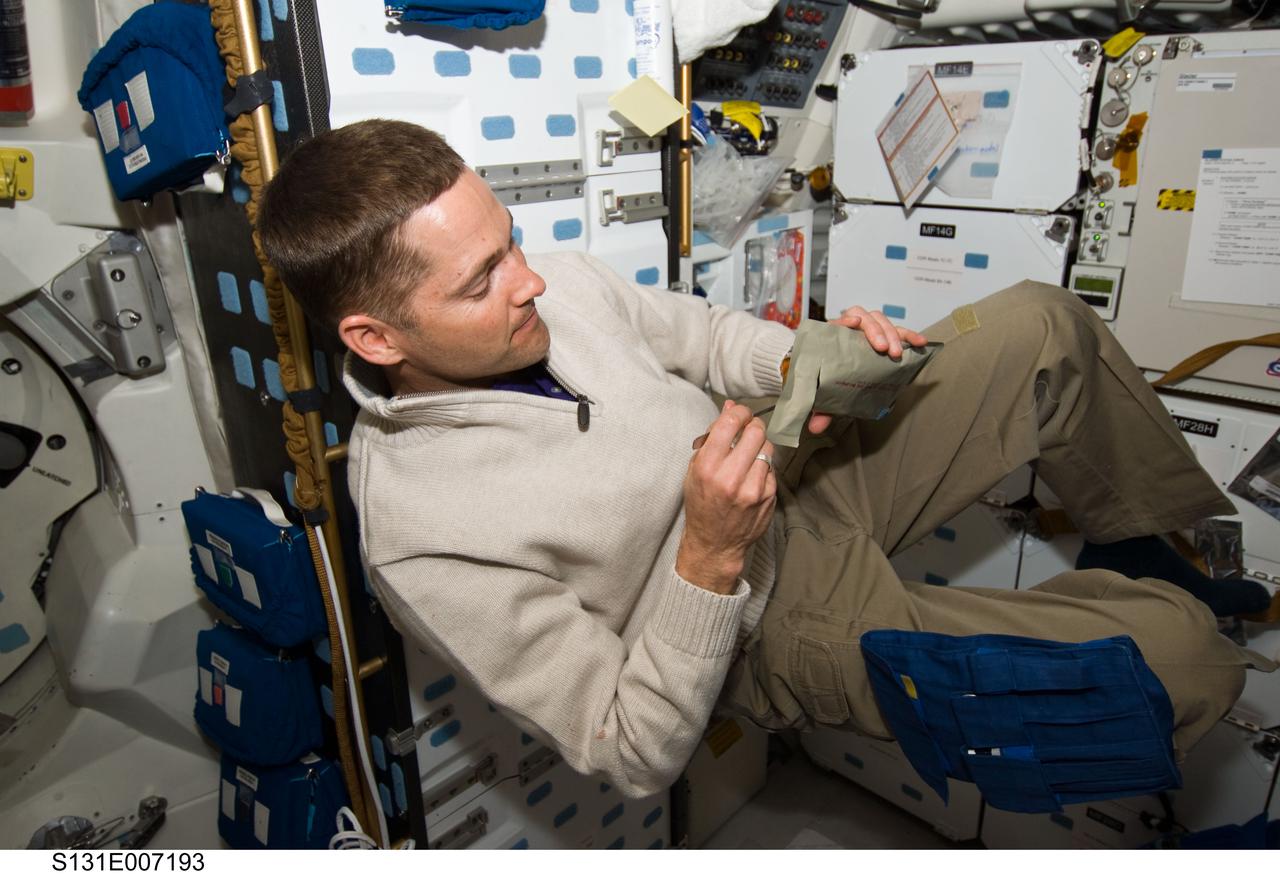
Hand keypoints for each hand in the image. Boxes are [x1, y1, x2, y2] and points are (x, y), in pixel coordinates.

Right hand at [678, 400, 776, 593]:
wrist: (715, 543)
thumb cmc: (702, 503)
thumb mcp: (695, 470)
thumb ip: (712, 437)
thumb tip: (730, 407)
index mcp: (708, 468)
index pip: (730, 423)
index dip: (738, 412)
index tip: (739, 414)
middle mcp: (731, 477)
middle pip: (756, 431)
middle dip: (752, 426)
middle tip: (747, 431)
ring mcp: (753, 489)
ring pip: (768, 447)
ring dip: (759, 446)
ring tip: (748, 457)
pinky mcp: (769, 496)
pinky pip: (772, 467)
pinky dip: (764, 466)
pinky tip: (752, 476)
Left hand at [807, 307, 927, 435]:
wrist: (831, 377)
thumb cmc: (824, 380)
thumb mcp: (821, 394)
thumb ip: (819, 408)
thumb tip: (816, 427)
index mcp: (831, 338)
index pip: (837, 322)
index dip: (845, 320)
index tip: (854, 324)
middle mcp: (850, 329)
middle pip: (864, 318)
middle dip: (876, 330)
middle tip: (884, 349)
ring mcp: (868, 332)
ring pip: (881, 321)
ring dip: (891, 333)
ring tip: (897, 353)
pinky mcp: (885, 337)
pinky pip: (898, 331)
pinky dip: (909, 335)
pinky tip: (920, 342)